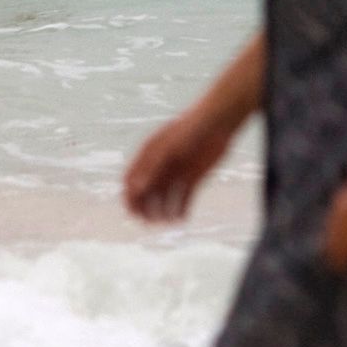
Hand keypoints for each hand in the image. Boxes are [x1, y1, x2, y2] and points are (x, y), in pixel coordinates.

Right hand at [123, 106, 235, 223]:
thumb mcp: (167, 149)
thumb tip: (136, 188)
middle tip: (149, 222)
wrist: (217, 123)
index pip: (132, 180)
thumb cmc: (188, 130)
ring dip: (163, 212)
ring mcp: (176, 173)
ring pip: (164, 198)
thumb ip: (151, 168)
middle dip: (145, 208)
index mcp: (148, 156)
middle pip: (146, 192)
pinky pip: (184, 198)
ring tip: (167, 222)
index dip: (130, 196)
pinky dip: (182, 209)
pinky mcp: (193, 178)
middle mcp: (160, 166)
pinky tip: (182, 218)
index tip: (132, 211)